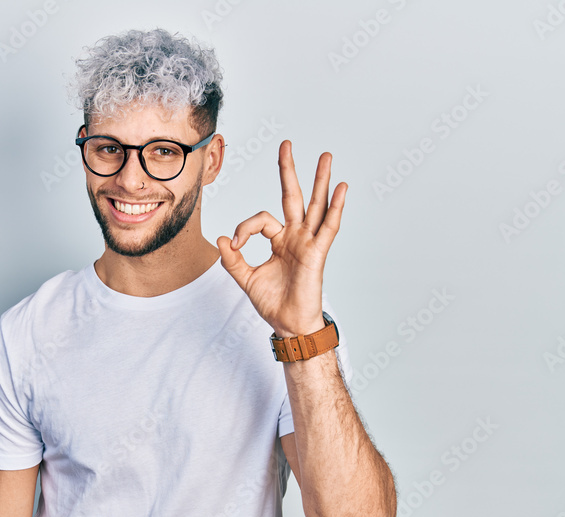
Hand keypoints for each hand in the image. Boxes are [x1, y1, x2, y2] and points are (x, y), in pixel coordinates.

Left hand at [216, 140, 347, 337]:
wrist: (289, 325)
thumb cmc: (274, 303)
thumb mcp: (246, 279)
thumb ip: (234, 260)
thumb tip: (223, 238)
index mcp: (279, 240)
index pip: (260, 220)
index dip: (244, 229)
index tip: (234, 246)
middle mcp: (295, 236)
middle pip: (293, 196)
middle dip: (289, 171)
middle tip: (286, 144)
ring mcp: (308, 242)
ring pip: (314, 205)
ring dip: (320, 180)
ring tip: (325, 156)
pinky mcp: (317, 253)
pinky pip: (328, 227)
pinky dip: (336, 207)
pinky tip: (341, 188)